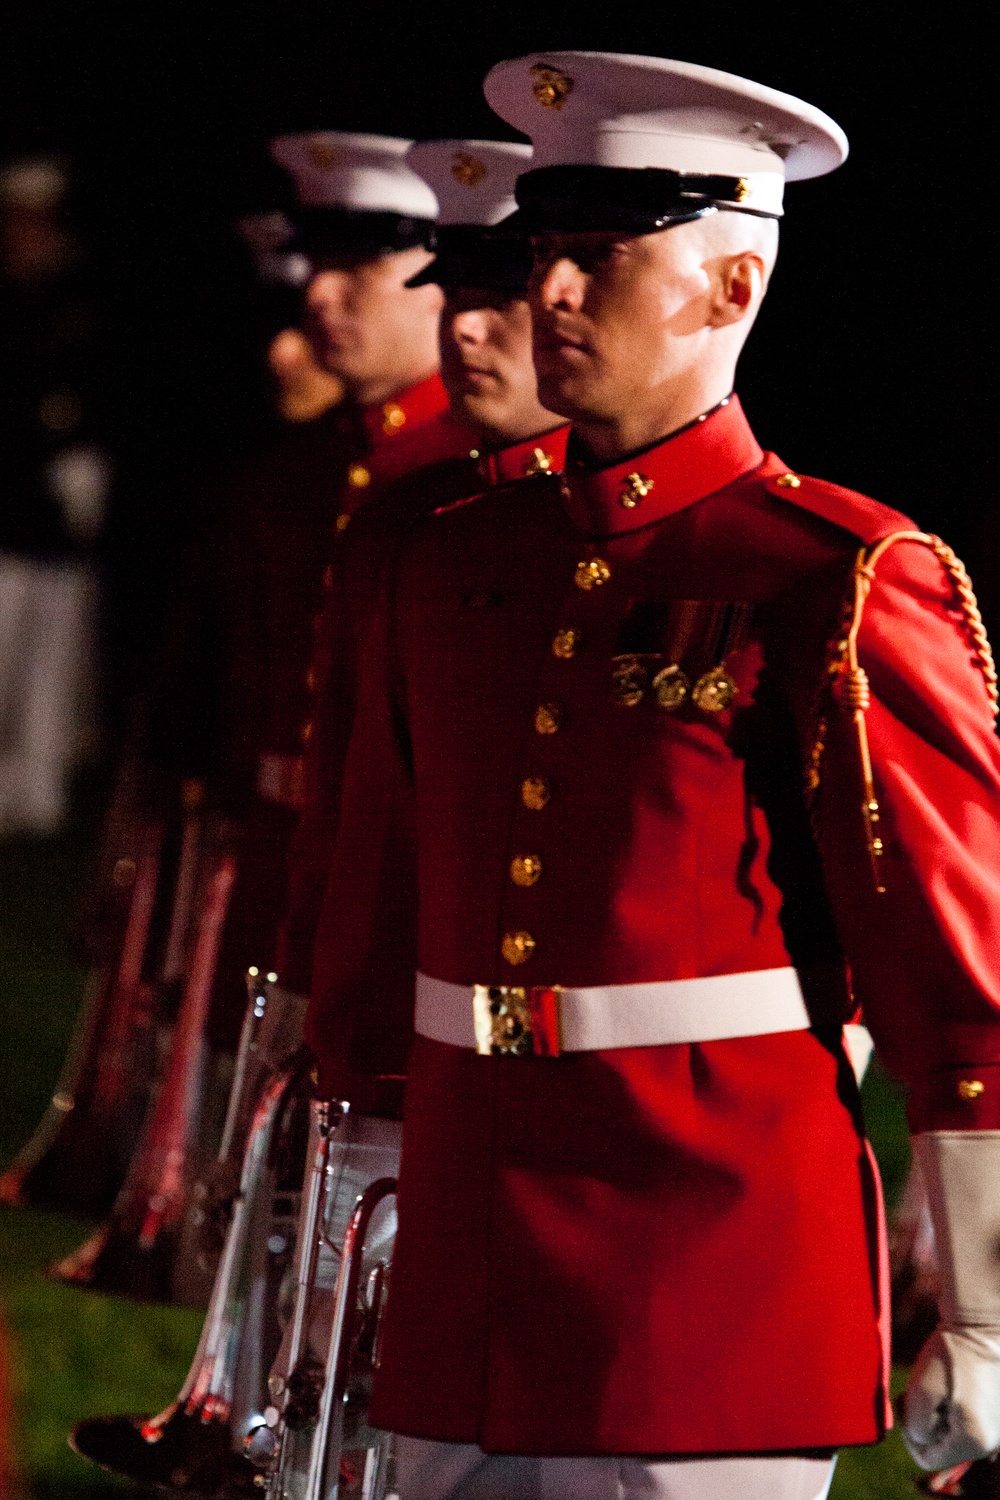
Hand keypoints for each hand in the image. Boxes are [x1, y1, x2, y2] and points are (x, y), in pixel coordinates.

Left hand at [903, 1326, 999, 1470]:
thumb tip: (922, 1437)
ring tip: (935, 1384)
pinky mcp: (994, 1413)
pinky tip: (949, 1383)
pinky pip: (963, 1420)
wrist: (981, 1327)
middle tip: (917, 1390)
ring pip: (951, 1433)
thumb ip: (916, 1426)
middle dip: (923, 1421)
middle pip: (941, 1446)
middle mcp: (990, 1442)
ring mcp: (995, 1428)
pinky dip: (950, 1406)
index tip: (906, 1404)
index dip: (908, 1434)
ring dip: (936, 1412)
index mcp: (974, 1442)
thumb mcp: (921, 1391)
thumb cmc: (951, 1355)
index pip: (927, 1459)